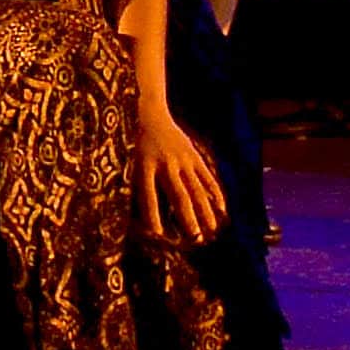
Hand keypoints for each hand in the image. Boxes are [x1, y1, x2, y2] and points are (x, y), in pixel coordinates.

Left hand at [140, 104, 227, 251]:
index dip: (152, 214)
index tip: (157, 234)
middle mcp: (166, 163)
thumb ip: (135, 186)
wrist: (149, 112)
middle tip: (195, 238)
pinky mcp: (193, 155)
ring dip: (205, 210)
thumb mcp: (128, 162)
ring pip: (196, 188)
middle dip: (188, 218)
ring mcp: (182, 159)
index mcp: (144, 165)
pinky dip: (215, 193)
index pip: (148, 194)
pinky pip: (207, 176)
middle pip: (179, 195)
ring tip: (212, 230)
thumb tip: (138, 219)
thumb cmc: (134, 144)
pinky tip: (222, 209)